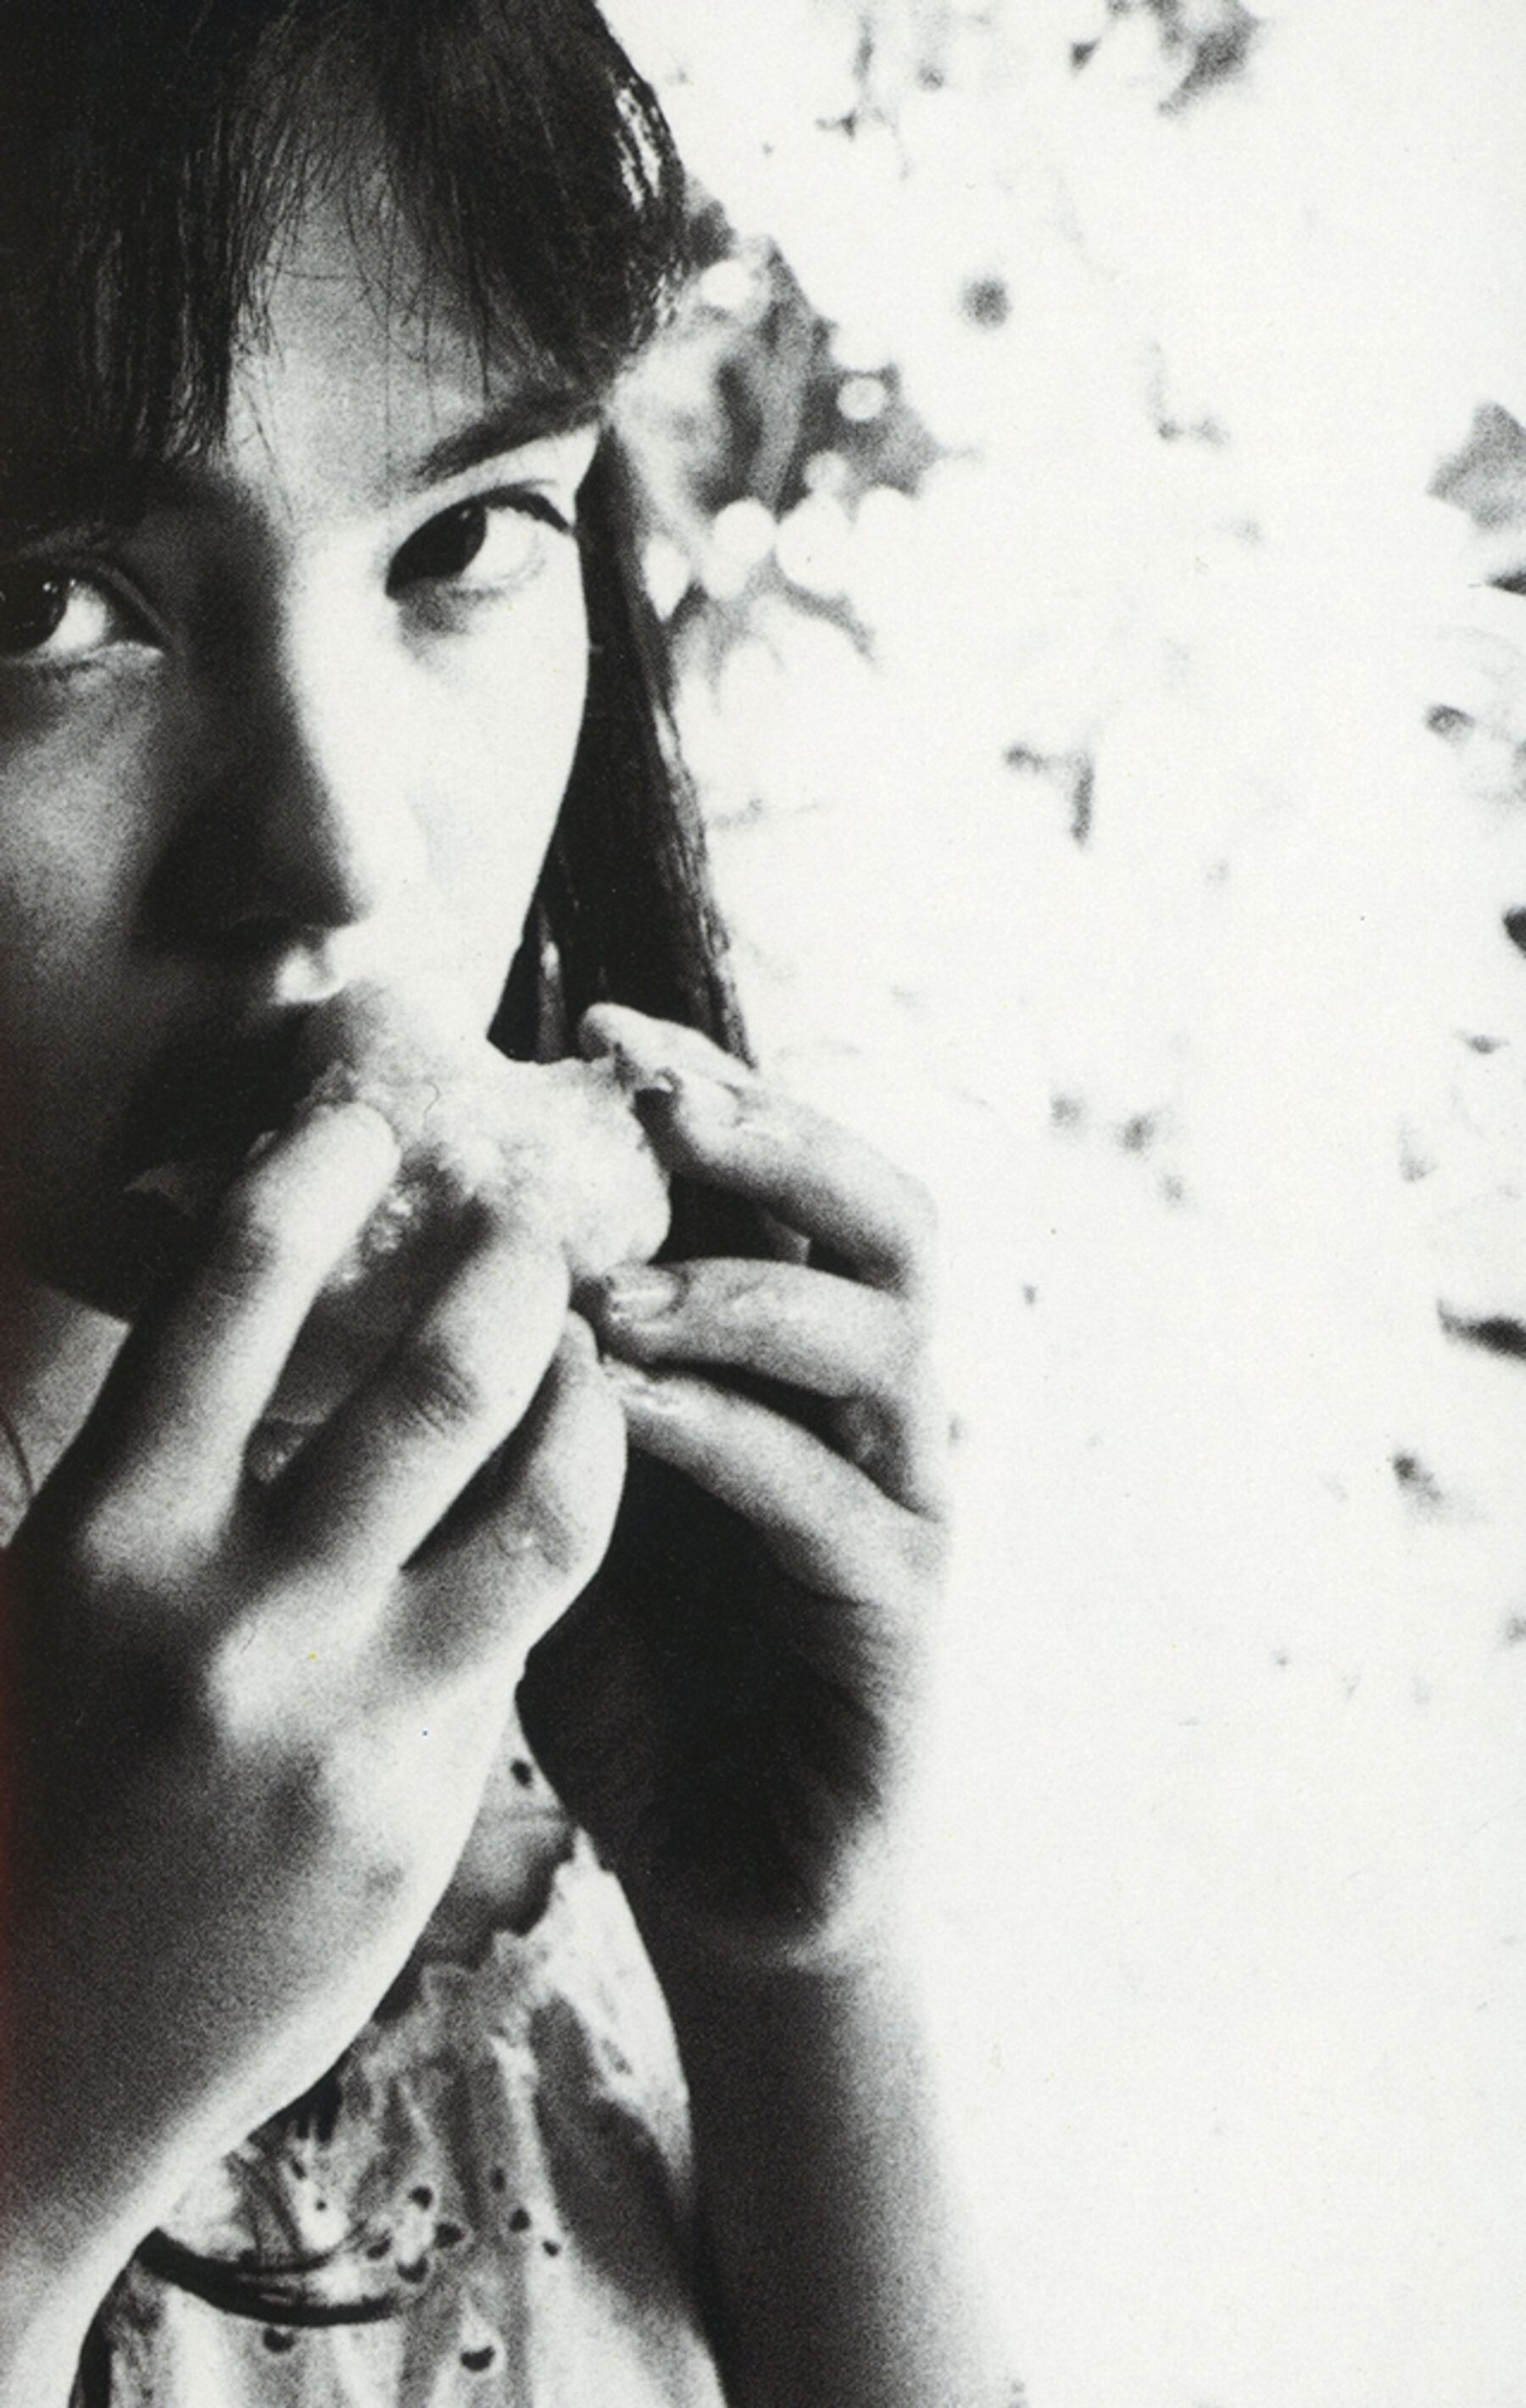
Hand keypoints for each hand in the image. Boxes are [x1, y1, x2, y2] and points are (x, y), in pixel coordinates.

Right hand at [1, 1097, 624, 2284]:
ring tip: (593, 1355)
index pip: (232, 1288)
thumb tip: (303, 1352)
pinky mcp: (420, 1807)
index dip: (317, 1167)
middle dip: (515, 1272)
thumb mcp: (52, 1608)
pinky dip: (556, 1538)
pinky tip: (566, 1500)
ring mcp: (341, 1717)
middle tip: (540, 1227)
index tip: (373, 1113)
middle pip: (438, 1373)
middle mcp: (227, 1611)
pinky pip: (525, 1628)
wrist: (25, 2050)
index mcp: (101, 1532)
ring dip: (587, 1395)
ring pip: (543, 1495)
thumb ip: (174, 1483)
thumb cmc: (29, 1793)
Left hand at [517, 1008, 948, 1968]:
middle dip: (771, 1136)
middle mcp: (871, 1406)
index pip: (790, 1178)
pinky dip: (730, 1438)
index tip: (587, 1025)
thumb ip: (534, 1383)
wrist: (725, 1877)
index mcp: (795, 1360)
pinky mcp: (900, 1615)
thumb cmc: (633, 1674)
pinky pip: (830, 1499)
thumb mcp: (560, 1496)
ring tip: (611, 1283)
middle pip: (885, 1215)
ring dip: (745, 1288)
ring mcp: (901, 1505)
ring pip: (882, 1340)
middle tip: (649, 1100)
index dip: (709, 1085)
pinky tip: (627, 1411)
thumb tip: (403, 1240)